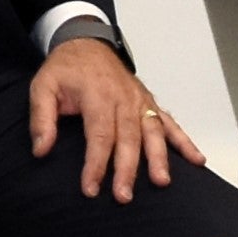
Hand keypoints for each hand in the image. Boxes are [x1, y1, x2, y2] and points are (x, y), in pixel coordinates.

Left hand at [33, 32, 199, 201]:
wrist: (86, 41)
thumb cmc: (66, 67)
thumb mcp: (43, 86)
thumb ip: (42, 118)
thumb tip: (41, 149)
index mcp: (97, 94)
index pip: (99, 135)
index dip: (96, 163)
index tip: (91, 187)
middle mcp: (123, 98)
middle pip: (128, 138)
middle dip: (127, 169)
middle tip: (124, 195)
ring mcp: (140, 100)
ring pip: (152, 132)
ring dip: (158, 158)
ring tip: (161, 181)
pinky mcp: (149, 103)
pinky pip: (169, 123)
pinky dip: (184, 141)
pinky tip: (196, 159)